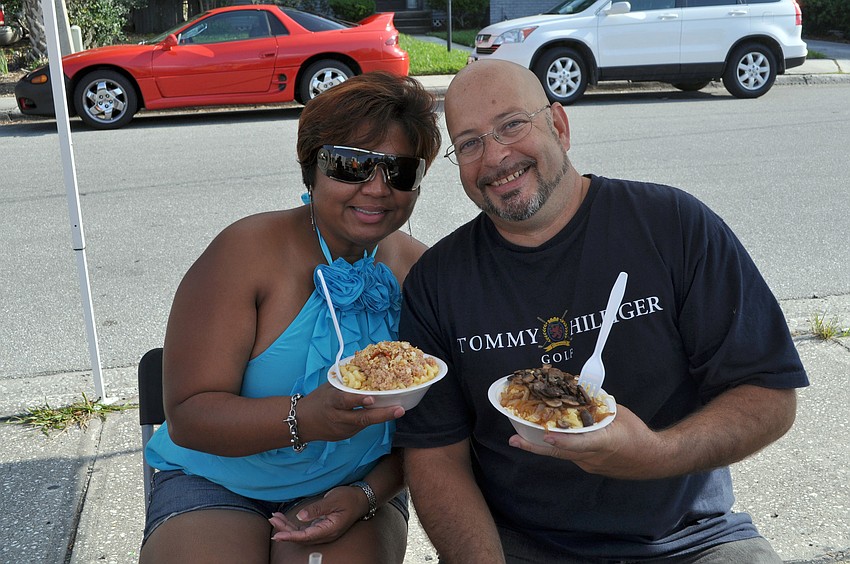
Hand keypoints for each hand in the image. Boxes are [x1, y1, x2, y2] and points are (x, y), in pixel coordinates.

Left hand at [269, 486, 364, 543]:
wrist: (361, 499)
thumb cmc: (349, 498)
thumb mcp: (333, 500)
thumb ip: (317, 509)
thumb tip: (300, 516)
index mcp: (329, 529)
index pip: (307, 536)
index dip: (291, 536)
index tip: (279, 534)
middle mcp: (325, 533)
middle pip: (302, 537)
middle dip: (285, 530)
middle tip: (273, 521)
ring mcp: (323, 531)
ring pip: (302, 533)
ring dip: (288, 527)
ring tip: (275, 519)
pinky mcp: (321, 526)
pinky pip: (305, 529)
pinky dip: (294, 525)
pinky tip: (284, 519)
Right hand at [297, 382, 404, 442]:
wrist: (301, 422)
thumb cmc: (319, 400)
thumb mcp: (329, 387)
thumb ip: (346, 382)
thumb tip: (366, 367)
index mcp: (331, 401)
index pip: (344, 401)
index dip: (357, 400)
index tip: (371, 398)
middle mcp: (337, 417)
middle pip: (360, 418)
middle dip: (381, 415)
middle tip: (399, 409)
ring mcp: (342, 429)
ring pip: (364, 424)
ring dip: (382, 417)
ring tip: (398, 410)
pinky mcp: (345, 435)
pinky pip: (362, 427)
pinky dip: (373, 420)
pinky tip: (386, 414)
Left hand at [507, 404, 664, 479]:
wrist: (653, 459)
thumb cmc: (637, 433)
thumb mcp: (618, 413)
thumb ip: (596, 405)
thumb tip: (577, 391)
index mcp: (605, 442)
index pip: (581, 443)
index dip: (563, 441)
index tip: (547, 437)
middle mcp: (594, 457)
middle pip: (561, 452)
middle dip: (535, 446)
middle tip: (514, 440)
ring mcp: (590, 465)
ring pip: (563, 454)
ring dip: (543, 447)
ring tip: (521, 438)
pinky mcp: (589, 467)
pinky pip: (570, 455)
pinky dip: (558, 446)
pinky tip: (549, 439)